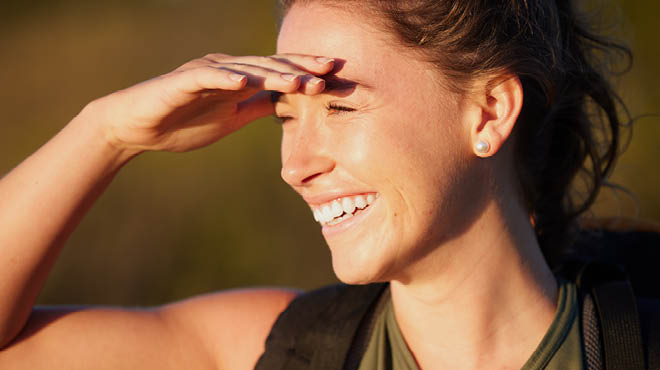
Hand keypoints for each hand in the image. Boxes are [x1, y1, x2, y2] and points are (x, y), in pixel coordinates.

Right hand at [86, 53, 333, 153]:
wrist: (138, 128)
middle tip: (329, 70)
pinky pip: (208, 78)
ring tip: (298, 80)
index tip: (335, 78)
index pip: (280, 73)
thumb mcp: (231, 118)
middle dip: (300, 67)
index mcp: (240, 80)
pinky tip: (245, 82)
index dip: (306, 73)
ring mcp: (206, 73)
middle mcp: (227, 70)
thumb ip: (256, 108)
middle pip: (269, 65)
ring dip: (273, 74)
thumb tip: (285, 105)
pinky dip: (226, 78)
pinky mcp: (183, 81)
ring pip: (245, 69)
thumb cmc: (183, 122)